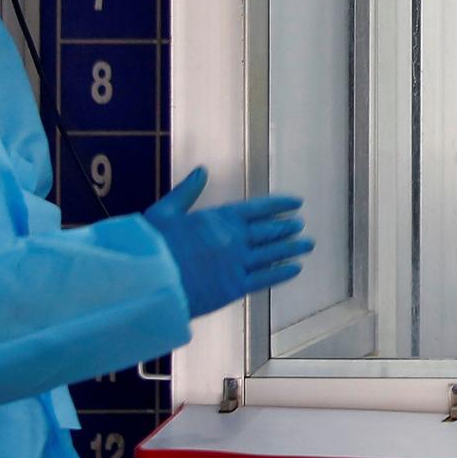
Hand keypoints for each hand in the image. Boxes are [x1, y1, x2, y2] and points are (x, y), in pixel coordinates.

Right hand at [145, 168, 313, 318]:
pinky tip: (296, 269)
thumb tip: (202, 170)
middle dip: (286, 228)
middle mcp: (234, 239)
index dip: (279, 205)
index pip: (257, 209)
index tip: (296, 203)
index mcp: (219, 218)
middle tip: (301, 226)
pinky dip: (282, 273)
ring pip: (272, 254)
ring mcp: (237, 263)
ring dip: (291, 248)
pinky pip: (265, 278)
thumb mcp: (166, 211)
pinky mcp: (235, 287)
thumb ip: (188, 191)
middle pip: (268, 232)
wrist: (149, 280)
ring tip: (307, 245)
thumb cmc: (152, 245)